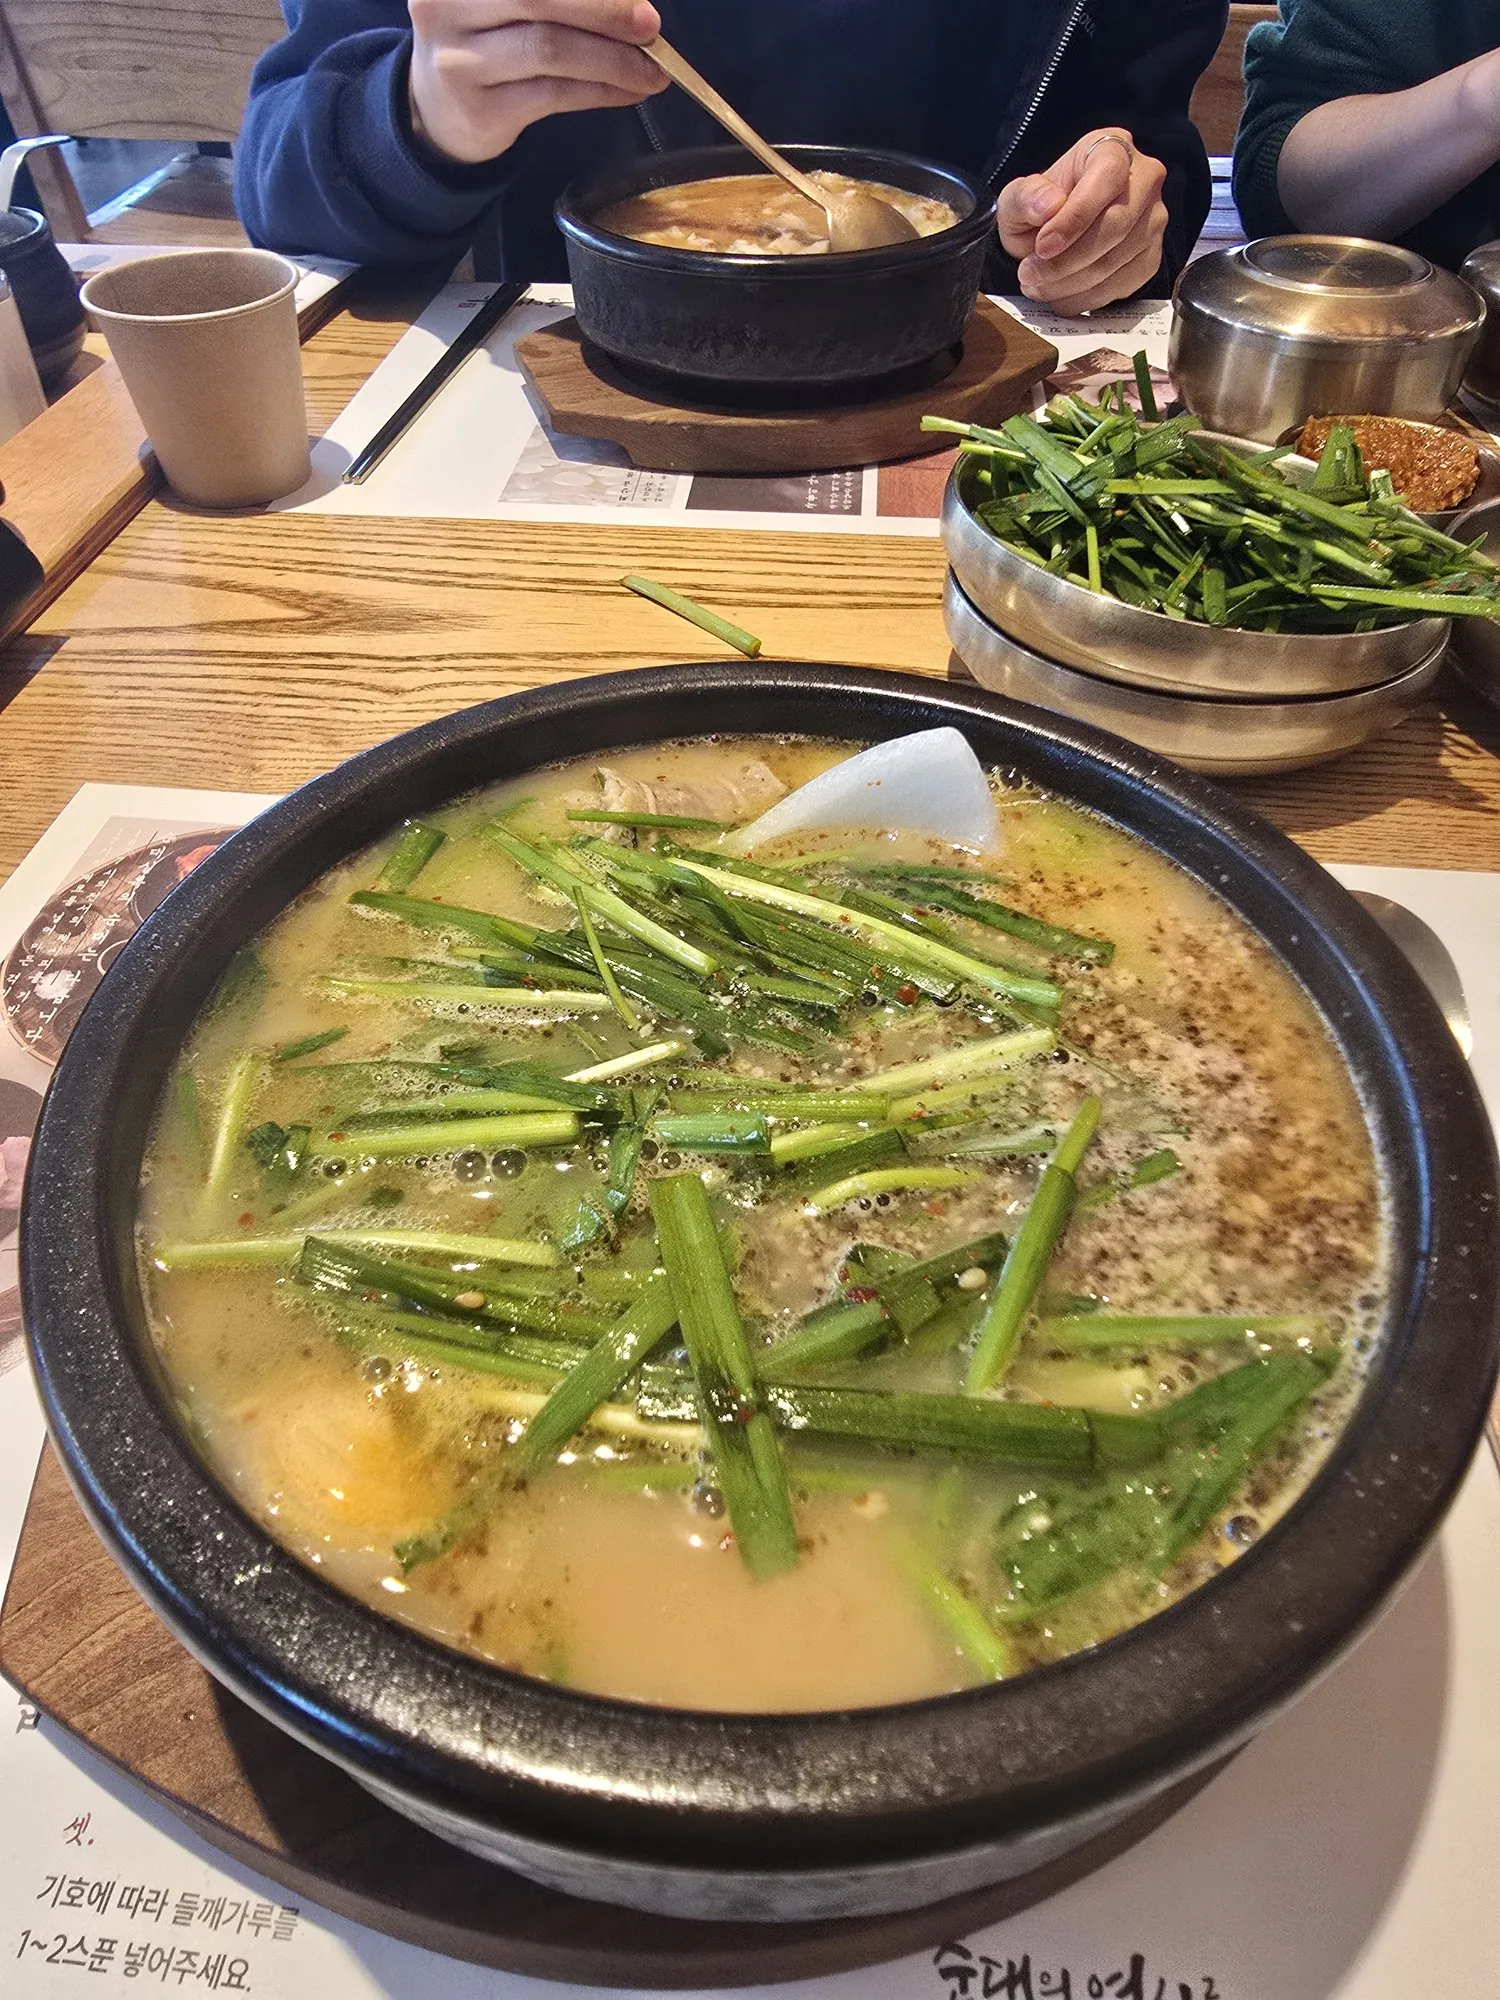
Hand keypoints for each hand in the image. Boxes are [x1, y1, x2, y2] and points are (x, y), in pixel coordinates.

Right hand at [408, 0, 667, 165]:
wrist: (437, 107)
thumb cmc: (487, 36)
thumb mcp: (508, 1)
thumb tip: (629, 1)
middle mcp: (446, 5)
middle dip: (605, 12)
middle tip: (650, 26)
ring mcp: (458, 60)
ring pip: (550, 50)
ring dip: (612, 60)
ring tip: (651, 70)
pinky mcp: (480, 110)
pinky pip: (554, 94)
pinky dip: (601, 91)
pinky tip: (629, 91)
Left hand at [996, 129, 1168, 314]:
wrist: (1053, 233)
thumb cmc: (1040, 208)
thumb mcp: (1019, 197)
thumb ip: (1025, 197)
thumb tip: (1048, 205)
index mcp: (1112, 148)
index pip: (1107, 177)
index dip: (1075, 217)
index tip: (1042, 245)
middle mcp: (1144, 179)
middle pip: (1116, 225)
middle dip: (1067, 260)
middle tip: (1030, 275)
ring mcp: (1153, 220)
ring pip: (1116, 261)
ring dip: (1069, 284)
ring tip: (1037, 285)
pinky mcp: (1150, 257)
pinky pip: (1121, 285)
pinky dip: (1084, 298)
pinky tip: (1059, 295)